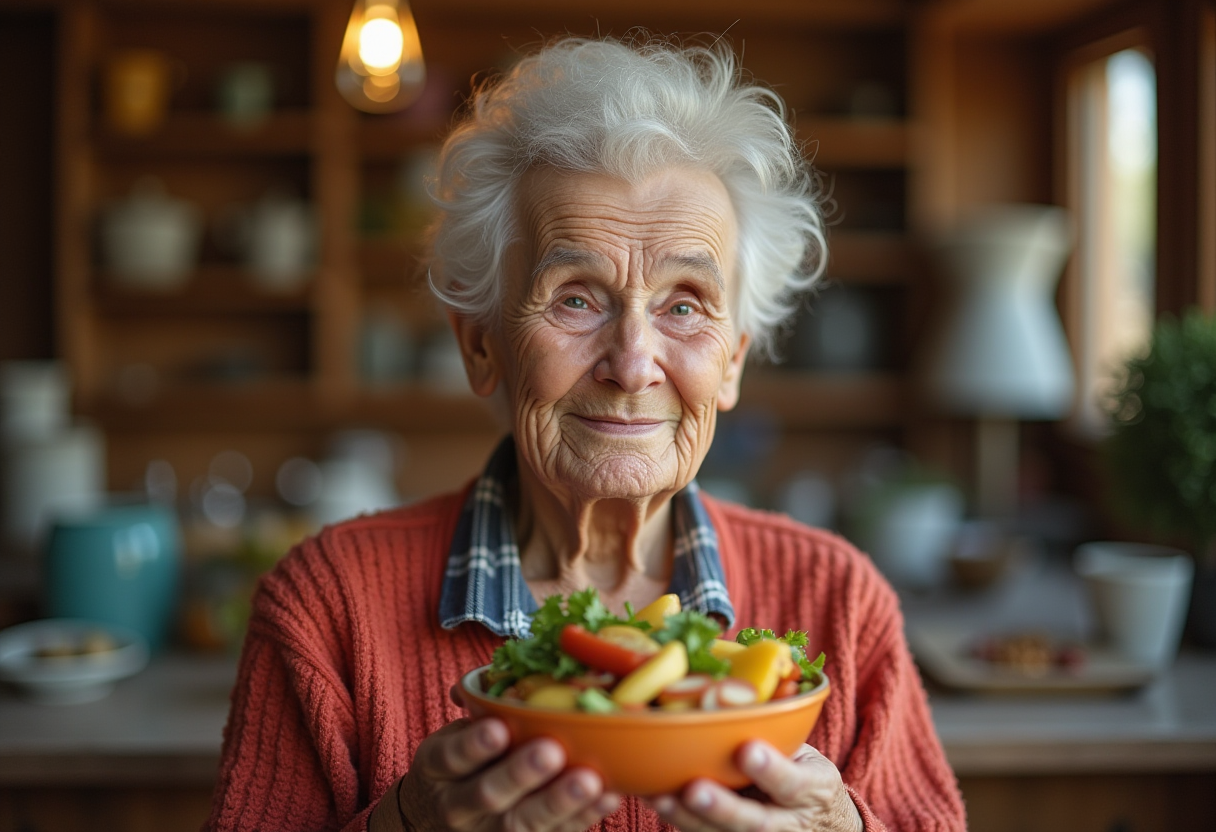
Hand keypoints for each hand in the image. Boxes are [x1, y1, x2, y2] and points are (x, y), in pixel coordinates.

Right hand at [385, 690, 620, 831]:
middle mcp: (456, 805)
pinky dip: (582, 817)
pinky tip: (607, 796)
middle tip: (551, 751)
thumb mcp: (452, 736)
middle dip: (521, 773)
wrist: (440, 818)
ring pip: (520, 823)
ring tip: (588, 780)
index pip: (451, 757)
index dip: (473, 745)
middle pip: (487, 794)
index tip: (498, 728)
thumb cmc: (460, 762)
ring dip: (558, 802)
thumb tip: (495, 677)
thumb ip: (475, 709)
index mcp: (437, 769)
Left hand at [647, 742, 862, 831]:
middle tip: (694, 789)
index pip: (794, 784)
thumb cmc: (805, 775)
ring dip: (690, 818)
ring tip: (662, 798)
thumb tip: (736, 692)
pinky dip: (680, 820)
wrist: (821, 822)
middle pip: (755, 822)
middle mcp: (789, 823)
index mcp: (812, 791)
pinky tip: (655, 798)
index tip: (747, 749)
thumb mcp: (808, 756)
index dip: (771, 769)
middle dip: (723, 807)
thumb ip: (780, 738)